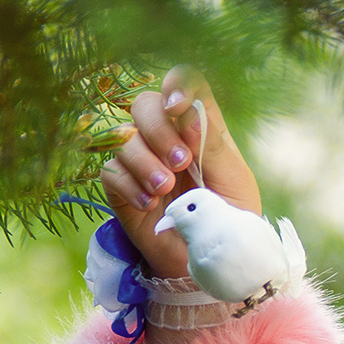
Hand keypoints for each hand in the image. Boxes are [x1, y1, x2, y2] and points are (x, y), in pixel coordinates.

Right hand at [97, 65, 261, 279]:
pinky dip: (130, 186)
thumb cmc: (228, 217)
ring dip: (144, 162)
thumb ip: (211, 145)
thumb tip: (187, 111)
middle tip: (180, 163)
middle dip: (159, 130)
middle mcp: (168, 136)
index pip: (185, 83)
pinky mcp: (121, 186)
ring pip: (123, 137)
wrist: (210, 260)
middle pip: (144, 104)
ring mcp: (142, 160)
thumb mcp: (232, 180)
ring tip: (165, 191)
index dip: (177, 84)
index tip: (177, 106)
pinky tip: (150, 205)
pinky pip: (111, 170)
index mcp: (200, 126)